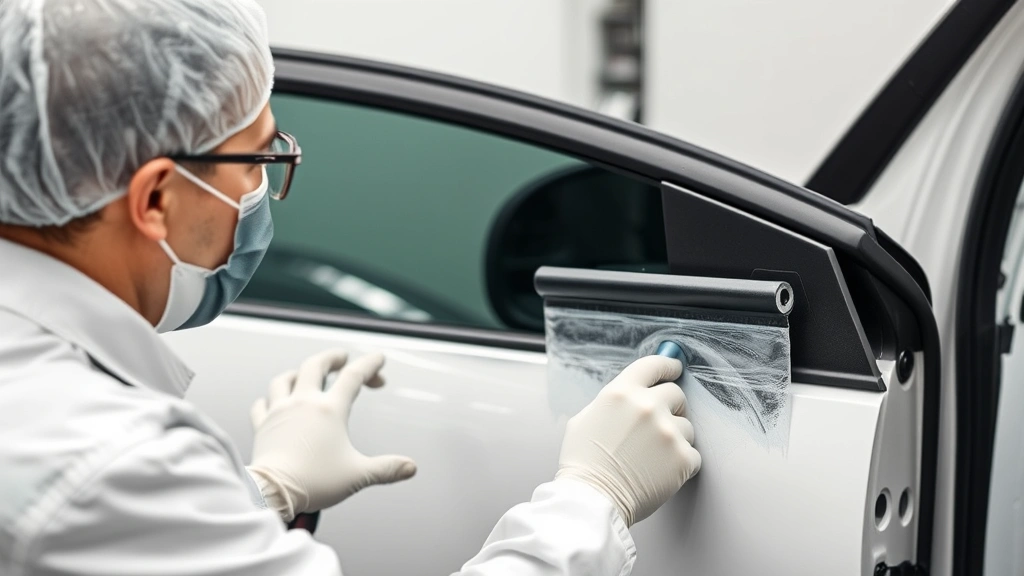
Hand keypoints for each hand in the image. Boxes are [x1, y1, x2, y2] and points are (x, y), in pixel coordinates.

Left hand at [247, 350, 416, 521]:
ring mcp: (280, 411)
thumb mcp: (358, 475)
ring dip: (297, 372)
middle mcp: (304, 403)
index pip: (353, 376)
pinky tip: (272, 402)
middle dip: (332, 357)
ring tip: (304, 374)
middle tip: (341, 357)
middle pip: (315, 365)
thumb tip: (410, 467)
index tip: (378, 359)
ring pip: (284, 379)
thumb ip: (386, 469)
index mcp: (330, 410)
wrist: (274, 492)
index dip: (369, 364)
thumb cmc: (314, 482)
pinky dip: (269, 399)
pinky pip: (261, 404)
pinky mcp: (262, 425)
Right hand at [555, 356, 700, 526]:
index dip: (667, 365)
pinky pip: (693, 454)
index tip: (675, 368)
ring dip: (676, 438)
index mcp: (621, 393)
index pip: (653, 365)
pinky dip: (681, 463)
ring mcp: (668, 432)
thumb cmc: (583, 463)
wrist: (593, 499)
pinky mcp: (682, 458)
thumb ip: (611, 402)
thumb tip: (629, 396)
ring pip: (687, 426)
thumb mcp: (585, 418)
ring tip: (653, 456)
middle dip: (671, 407)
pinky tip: (660, 472)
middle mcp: (647, 406)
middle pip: (676, 393)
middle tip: (659, 426)